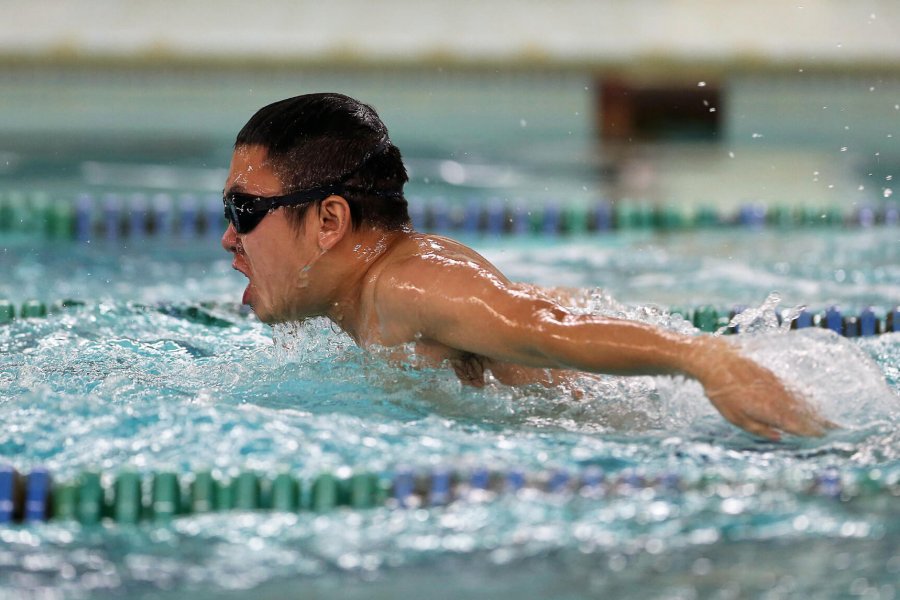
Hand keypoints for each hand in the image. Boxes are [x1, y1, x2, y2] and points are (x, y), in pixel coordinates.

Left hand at [690, 338, 836, 439]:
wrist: (715, 359)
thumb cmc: (720, 391)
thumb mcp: (734, 416)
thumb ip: (759, 429)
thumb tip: (779, 437)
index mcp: (769, 410)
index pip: (796, 424)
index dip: (811, 431)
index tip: (824, 436)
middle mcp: (777, 396)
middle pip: (804, 411)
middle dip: (820, 421)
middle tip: (837, 429)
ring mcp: (776, 383)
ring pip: (801, 399)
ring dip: (816, 409)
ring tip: (828, 419)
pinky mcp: (773, 374)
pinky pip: (794, 388)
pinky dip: (805, 396)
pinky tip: (811, 400)